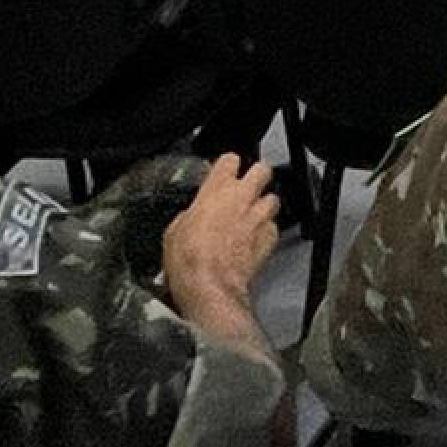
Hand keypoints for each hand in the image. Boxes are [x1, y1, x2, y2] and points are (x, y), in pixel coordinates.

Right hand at [160, 155, 278, 332]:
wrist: (209, 286)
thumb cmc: (188, 260)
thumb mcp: (173, 232)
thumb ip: (189, 215)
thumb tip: (193, 217)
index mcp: (216, 190)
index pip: (229, 159)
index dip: (227, 166)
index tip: (224, 173)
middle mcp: (242, 197)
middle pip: (261, 170)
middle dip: (256, 176)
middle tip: (247, 188)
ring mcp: (259, 216)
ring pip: (273, 198)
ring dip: (263, 206)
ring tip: (252, 218)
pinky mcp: (269, 236)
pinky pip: (273, 227)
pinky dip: (265, 232)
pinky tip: (254, 241)